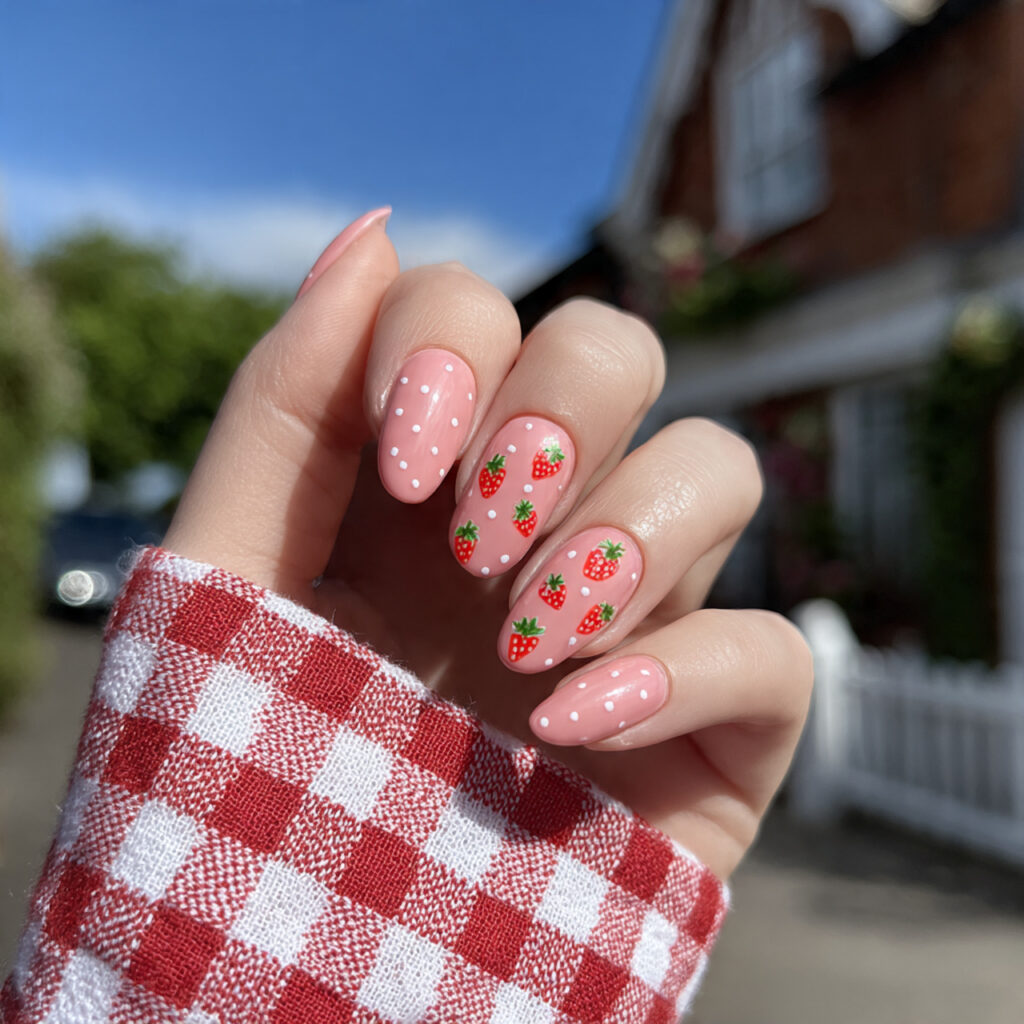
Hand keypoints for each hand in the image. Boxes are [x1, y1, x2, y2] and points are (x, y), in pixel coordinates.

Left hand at [164, 210, 812, 879]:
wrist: (309, 967)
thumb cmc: (256, 777)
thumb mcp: (229, 578)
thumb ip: (281, 408)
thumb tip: (371, 229)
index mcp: (427, 477)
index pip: (480, 310)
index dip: (455, 339)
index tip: (403, 461)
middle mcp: (542, 521)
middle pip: (617, 348)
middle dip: (556, 411)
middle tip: (480, 533)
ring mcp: (639, 614)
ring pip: (722, 463)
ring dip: (632, 525)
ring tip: (530, 633)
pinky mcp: (715, 722)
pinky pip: (773, 647)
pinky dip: (685, 666)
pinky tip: (574, 721)